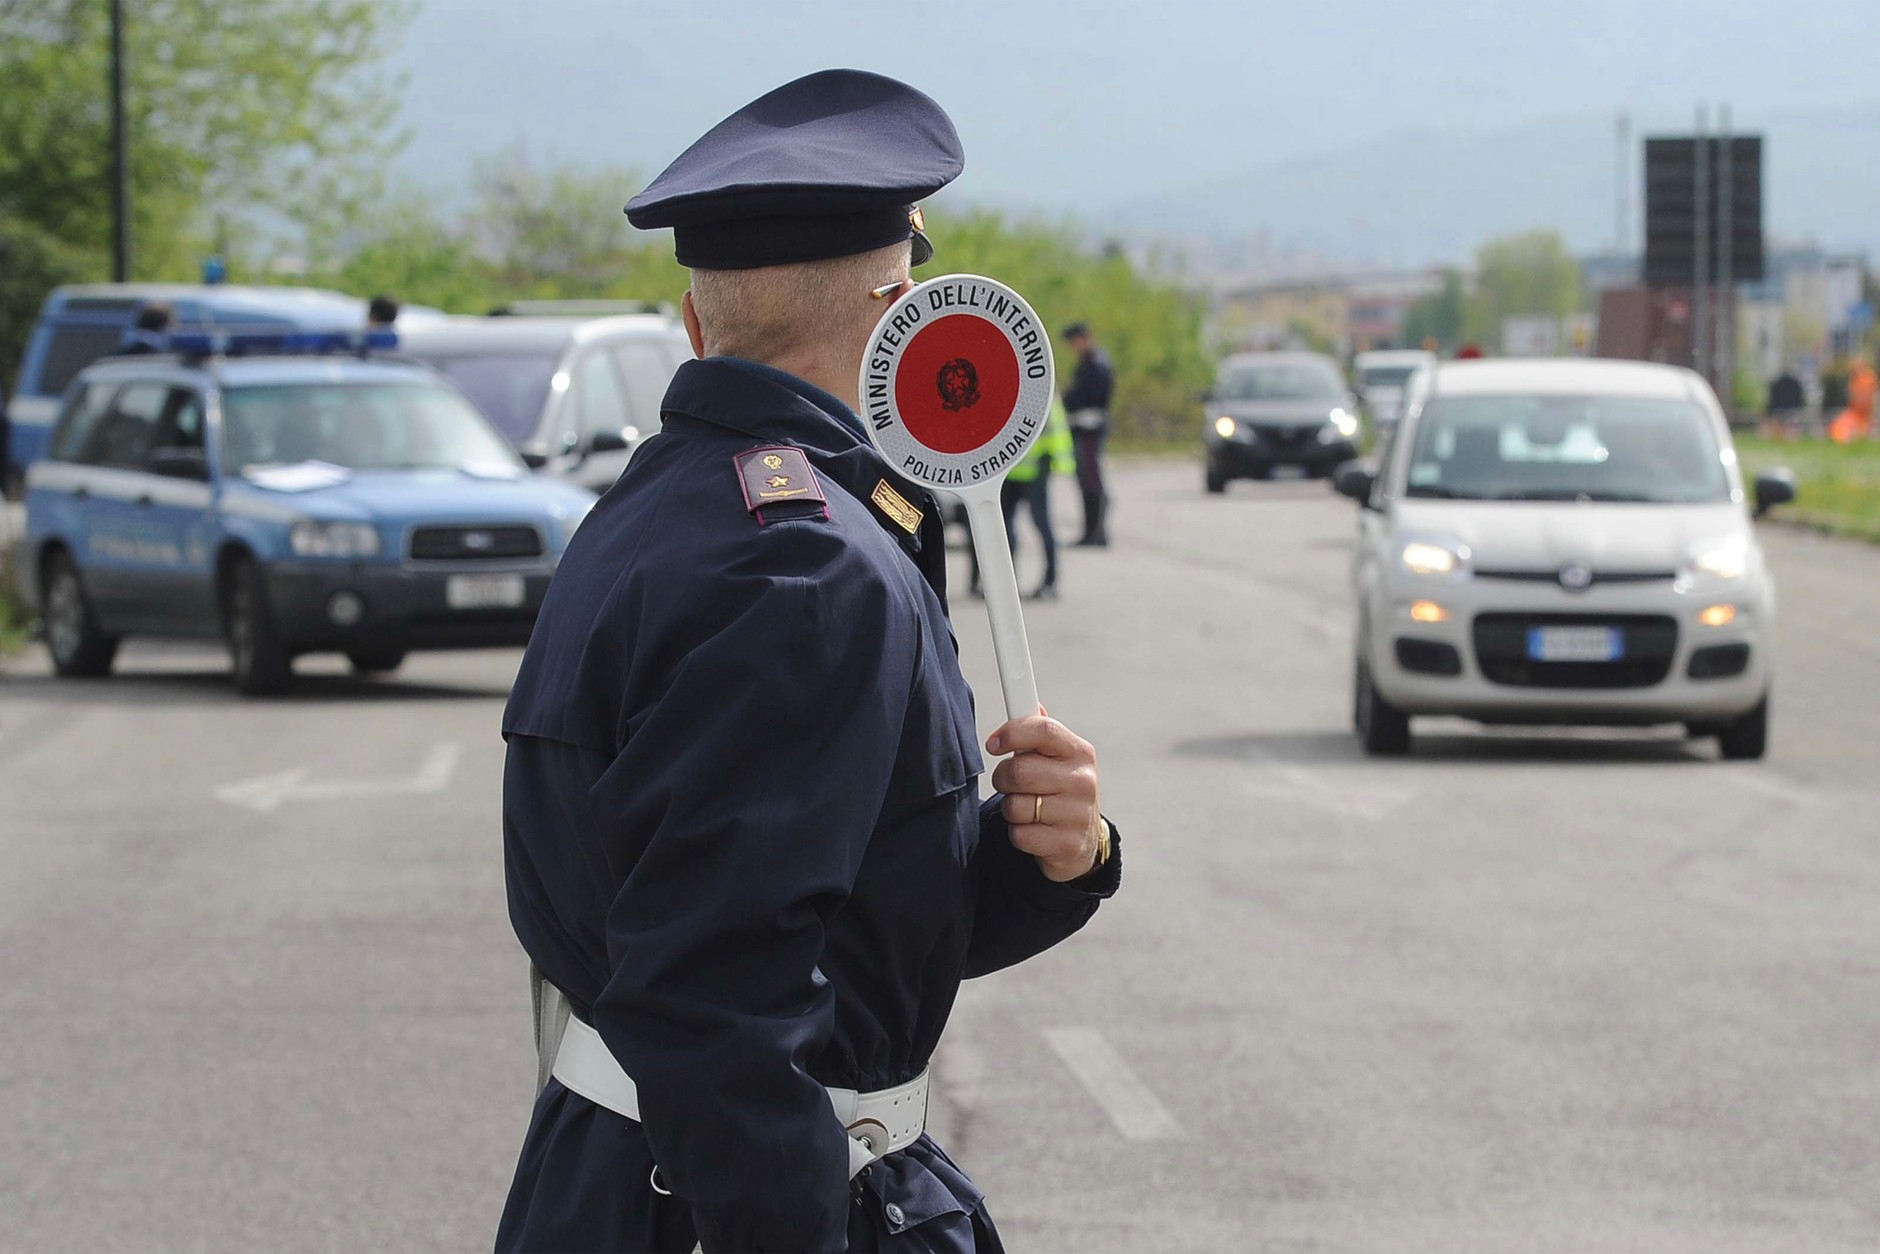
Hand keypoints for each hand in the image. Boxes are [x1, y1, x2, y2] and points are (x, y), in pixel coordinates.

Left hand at [987, 713, 1102, 881]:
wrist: (1081, 841)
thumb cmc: (1060, 790)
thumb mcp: (1057, 759)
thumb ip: (1039, 734)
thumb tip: (1027, 701)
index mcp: (1080, 752)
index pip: (1043, 730)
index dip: (1012, 733)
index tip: (993, 743)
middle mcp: (1083, 781)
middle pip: (1020, 770)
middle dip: (1003, 778)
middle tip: (1008, 783)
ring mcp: (1078, 814)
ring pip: (1015, 805)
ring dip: (1010, 808)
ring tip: (1026, 808)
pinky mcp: (1067, 844)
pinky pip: (1020, 834)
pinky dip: (1017, 833)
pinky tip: (1034, 830)